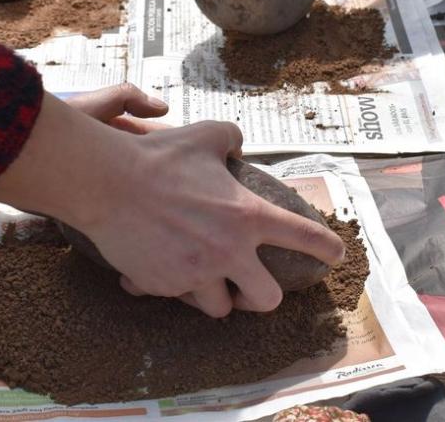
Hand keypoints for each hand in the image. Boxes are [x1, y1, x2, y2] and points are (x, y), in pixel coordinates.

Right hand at [0, 90, 345, 318]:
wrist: (109, 182)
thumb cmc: (160, 157)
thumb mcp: (206, 136)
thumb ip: (231, 138)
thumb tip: (239, 143)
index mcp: (248, 216)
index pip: (302, 237)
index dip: (326, 247)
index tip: (335, 254)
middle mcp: (229, 252)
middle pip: (267, 300)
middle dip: (263, 297)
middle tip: (251, 286)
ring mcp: (196, 274)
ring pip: (219, 308)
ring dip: (215, 295)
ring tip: (203, 278)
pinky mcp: (165, 286)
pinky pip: (173, 297)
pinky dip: (168, 286)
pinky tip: (155, 268)